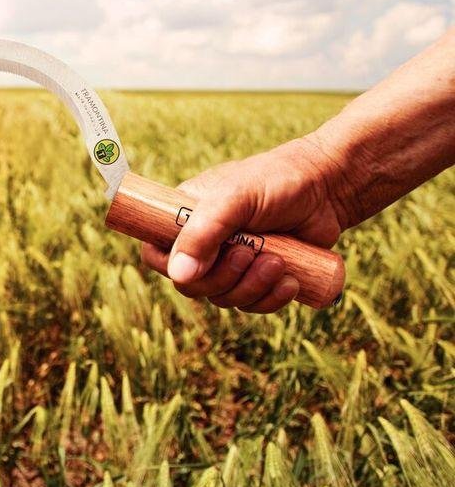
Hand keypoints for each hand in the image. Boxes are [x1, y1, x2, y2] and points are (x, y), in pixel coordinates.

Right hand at [140, 136, 347, 313]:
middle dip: (223, 278)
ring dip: (251, 288)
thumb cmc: (277, 181)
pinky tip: (291, 281)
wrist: (330, 188)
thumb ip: (204, 232)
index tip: (199, 261)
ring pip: (223, 299)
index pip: (156, 253)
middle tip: (250, 254)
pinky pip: (253, 306)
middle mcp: (205, 243)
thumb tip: (179, 275)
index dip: (171, 266)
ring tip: (278, 261)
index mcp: (185, 218)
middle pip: (191, 285)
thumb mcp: (236, 198)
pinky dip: (271, 299)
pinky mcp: (260, 278)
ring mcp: (232, 263)